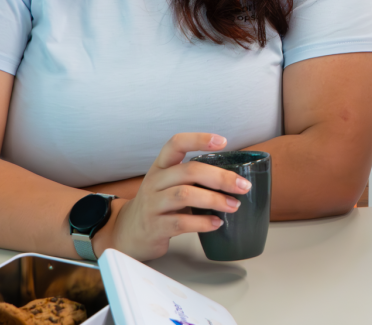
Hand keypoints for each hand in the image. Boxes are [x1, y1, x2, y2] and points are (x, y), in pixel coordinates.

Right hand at [96, 133, 251, 260]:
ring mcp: (152, 204)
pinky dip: (203, 222)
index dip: (199, 139)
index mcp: (160, 167)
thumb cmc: (158, 205)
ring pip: (185, 195)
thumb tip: (232, 176)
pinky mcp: (155, 227)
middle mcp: (154, 182)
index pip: (176, 143)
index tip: (223, 141)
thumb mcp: (168, 184)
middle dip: (220, 177)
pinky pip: (181, 222)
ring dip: (215, 200)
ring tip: (234, 206)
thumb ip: (192, 177)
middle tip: (242, 186)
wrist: (128, 233)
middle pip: (189, 171)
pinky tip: (217, 223)